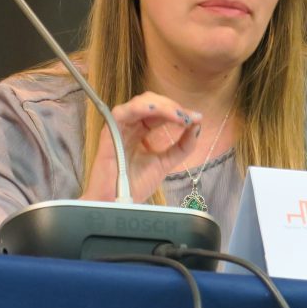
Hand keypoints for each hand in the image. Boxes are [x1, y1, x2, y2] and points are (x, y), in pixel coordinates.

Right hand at [80, 91, 202, 202]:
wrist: (117, 204)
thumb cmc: (135, 185)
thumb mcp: (165, 163)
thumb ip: (182, 147)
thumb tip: (197, 127)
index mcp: (141, 130)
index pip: (161, 112)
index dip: (179, 111)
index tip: (197, 118)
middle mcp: (131, 125)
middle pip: (152, 102)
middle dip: (173, 106)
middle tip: (190, 117)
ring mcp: (119, 127)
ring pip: (140, 103)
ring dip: (162, 106)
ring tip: (179, 115)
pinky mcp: (109, 132)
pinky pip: (122, 112)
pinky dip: (140, 108)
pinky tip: (157, 111)